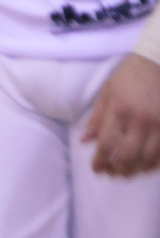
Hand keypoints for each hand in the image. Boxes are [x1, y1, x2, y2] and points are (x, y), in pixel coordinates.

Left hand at [83, 52, 159, 176]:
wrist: (157, 63)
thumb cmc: (128, 77)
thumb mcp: (107, 93)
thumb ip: (97, 119)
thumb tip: (85, 141)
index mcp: (119, 111)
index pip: (107, 144)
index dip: (100, 161)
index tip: (96, 169)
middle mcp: (140, 120)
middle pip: (128, 155)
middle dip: (118, 169)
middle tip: (111, 174)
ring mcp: (159, 124)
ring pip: (147, 157)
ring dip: (135, 170)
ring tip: (126, 173)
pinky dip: (154, 164)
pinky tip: (145, 167)